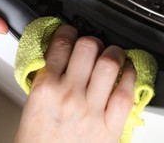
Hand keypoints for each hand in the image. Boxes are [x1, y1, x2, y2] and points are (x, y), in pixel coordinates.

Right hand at [15, 26, 135, 142]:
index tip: (70, 33)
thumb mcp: (32, 103)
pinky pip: (125, 93)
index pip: (61, 44)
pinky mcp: (109, 126)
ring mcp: (91, 109)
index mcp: (46, 87)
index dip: (68, 32)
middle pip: (87, 47)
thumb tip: (59, 58)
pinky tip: (127, 71)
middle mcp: (69, 94)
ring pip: (109, 64)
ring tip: (112, 54)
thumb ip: (47, 78)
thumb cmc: (37, 141)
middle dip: (92, 41)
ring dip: (113, 53)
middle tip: (92, 45)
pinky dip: (130, 76)